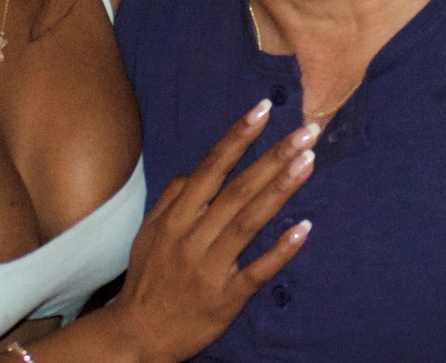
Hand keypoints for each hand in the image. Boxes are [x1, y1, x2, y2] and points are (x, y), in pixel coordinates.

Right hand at [108, 100, 315, 361]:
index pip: (211, 167)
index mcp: (175, 218)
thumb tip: (196, 171)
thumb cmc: (147, 281)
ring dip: (281, 189)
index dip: (238, 137)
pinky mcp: (226, 298)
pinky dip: (280, 249)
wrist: (137, 336)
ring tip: (308, 161)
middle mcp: (192, 237)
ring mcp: (210, 268)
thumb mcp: (148, 234)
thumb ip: (171, 199)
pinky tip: (304, 228)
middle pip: (238, 189)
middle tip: (306, 131)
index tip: (263, 110)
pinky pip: (257, 270)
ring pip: (249, 221)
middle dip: (273, 156)